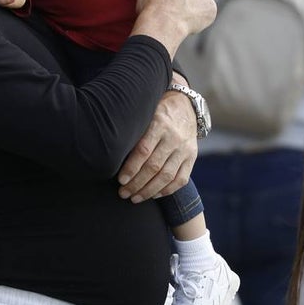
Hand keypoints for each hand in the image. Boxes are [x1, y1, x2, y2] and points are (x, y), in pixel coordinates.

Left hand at [116, 88, 196, 202]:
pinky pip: (180, 179)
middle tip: (123, 193)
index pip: (143, 151)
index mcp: (159, 124)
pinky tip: (153, 195)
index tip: (120, 180)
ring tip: (135, 198)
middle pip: (154, 166)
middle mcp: (174, 137)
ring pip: (167, 176)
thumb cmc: (156, 112)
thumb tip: (112, 153)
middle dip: (137, 184)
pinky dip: (166, 190)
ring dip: (149, 191)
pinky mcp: (192, 157)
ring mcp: (185, 149)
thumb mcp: (144, 114)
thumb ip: (133, 131)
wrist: (184, 106)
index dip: (131, 168)